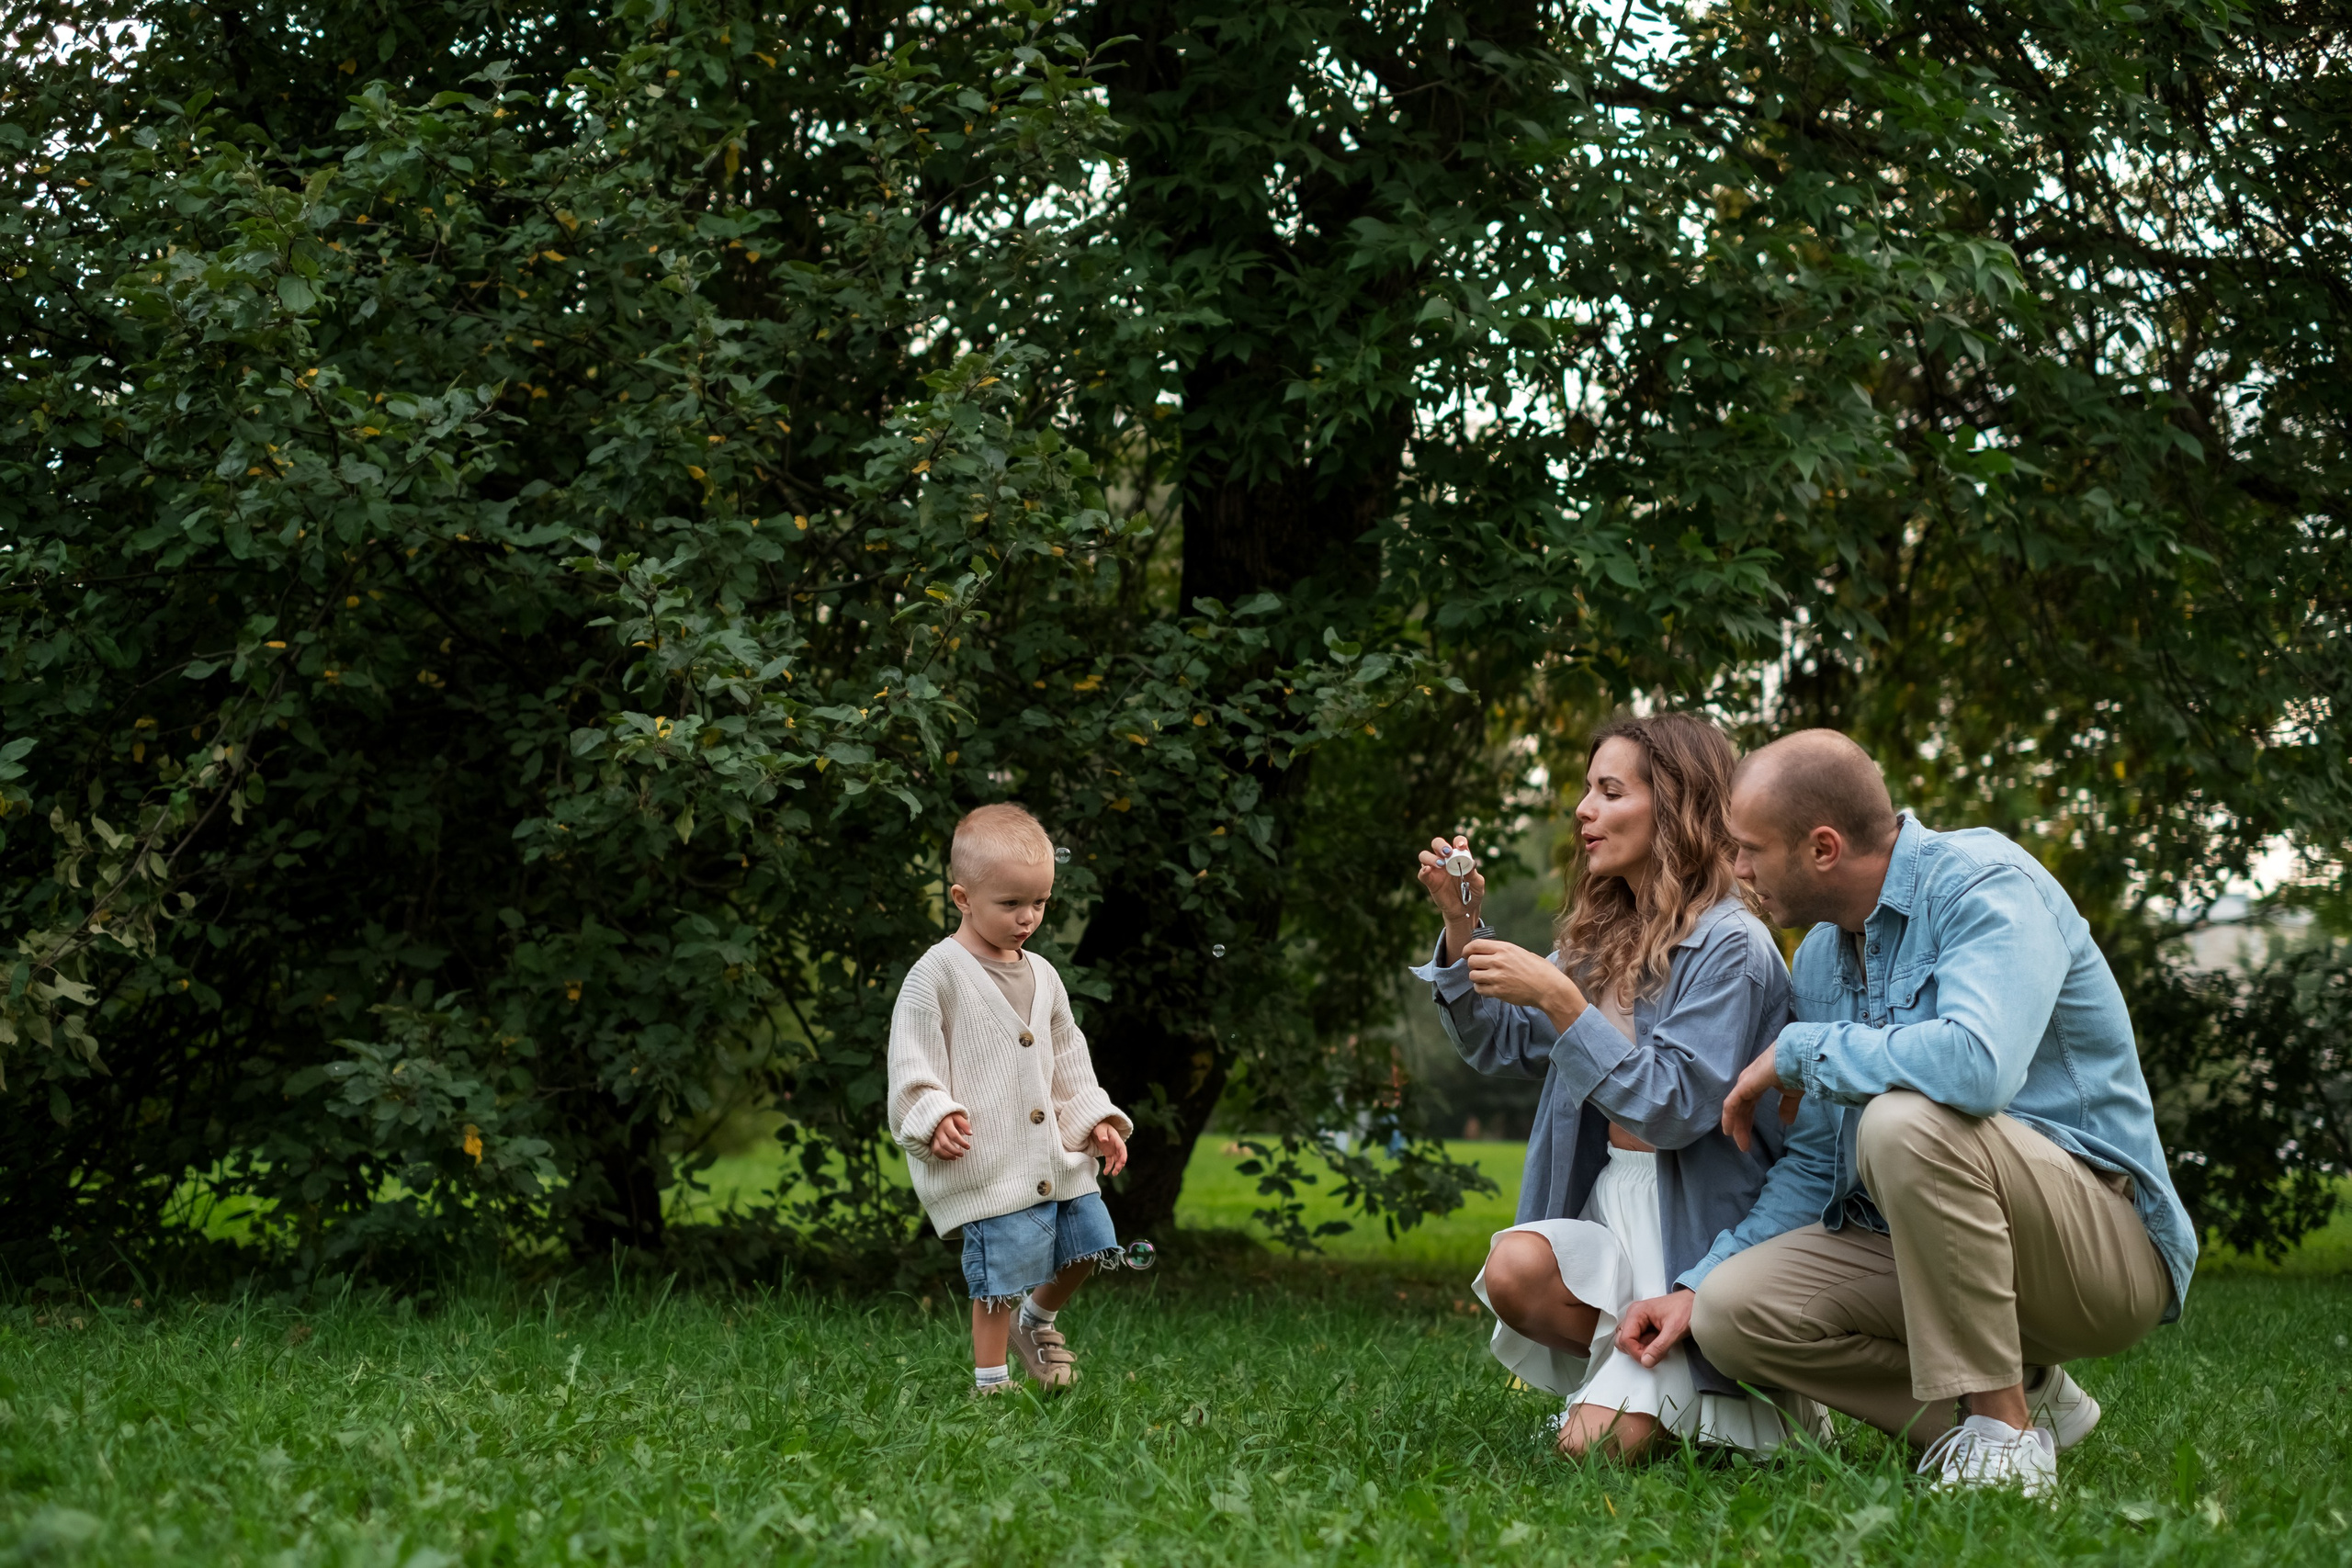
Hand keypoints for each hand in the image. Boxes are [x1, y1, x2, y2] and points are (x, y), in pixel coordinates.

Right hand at [929, 1110, 971, 1160]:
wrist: (937, 1115)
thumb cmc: (950, 1116)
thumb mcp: (958, 1116)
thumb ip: (964, 1124)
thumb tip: (970, 1134)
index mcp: (946, 1124)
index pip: (954, 1135)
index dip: (962, 1143)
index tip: (968, 1147)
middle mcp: (938, 1131)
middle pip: (945, 1144)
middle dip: (954, 1151)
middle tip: (962, 1154)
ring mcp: (934, 1137)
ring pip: (938, 1149)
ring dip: (947, 1155)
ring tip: (955, 1158)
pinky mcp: (931, 1141)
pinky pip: (934, 1151)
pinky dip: (941, 1156)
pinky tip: (949, 1158)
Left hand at [1089, 1121, 1128, 1175]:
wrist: (1096, 1126)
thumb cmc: (1099, 1126)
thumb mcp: (1099, 1128)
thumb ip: (1102, 1134)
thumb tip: (1104, 1140)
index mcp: (1116, 1139)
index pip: (1122, 1148)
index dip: (1123, 1155)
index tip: (1123, 1162)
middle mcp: (1116, 1145)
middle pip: (1121, 1156)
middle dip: (1120, 1164)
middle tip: (1116, 1171)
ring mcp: (1112, 1149)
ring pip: (1117, 1160)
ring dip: (1117, 1167)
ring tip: (1113, 1174)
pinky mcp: (1108, 1153)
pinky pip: (1110, 1161)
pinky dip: (1109, 1167)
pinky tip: (1105, 1173)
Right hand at [1416, 834, 1485, 933]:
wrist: (1465, 910)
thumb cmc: (1472, 893)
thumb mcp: (1477, 883)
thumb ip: (1473, 873)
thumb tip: (1470, 863)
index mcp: (1459, 856)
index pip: (1457, 842)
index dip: (1459, 841)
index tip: (1461, 847)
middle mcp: (1445, 860)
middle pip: (1437, 844)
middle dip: (1441, 845)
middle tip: (1447, 852)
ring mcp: (1436, 870)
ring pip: (1425, 855)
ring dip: (1431, 857)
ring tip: (1441, 865)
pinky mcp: (1430, 881)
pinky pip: (1422, 873)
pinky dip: (1423, 871)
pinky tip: (1428, 870)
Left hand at [1464, 937, 1586, 1031]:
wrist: (1549, 988)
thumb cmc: (1539, 970)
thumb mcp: (1522, 953)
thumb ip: (1504, 952)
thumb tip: (1490, 953)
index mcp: (1504, 948)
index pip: (1475, 945)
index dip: (1467, 950)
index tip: (1466, 954)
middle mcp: (1498, 961)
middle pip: (1471, 961)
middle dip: (1473, 965)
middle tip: (1480, 969)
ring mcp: (1497, 976)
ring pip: (1473, 975)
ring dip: (1477, 978)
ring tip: (1486, 979)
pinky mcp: (1498, 991)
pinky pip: (1479, 989)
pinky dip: (1481, 989)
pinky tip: (1490, 988)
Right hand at [1614, 1289, 1695, 1366]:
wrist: (1695, 1303)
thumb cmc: (1686, 1309)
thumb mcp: (1674, 1330)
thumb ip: (1659, 1347)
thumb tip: (1646, 1361)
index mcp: (1637, 1312)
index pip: (1625, 1339)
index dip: (1636, 1352)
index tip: (1648, 1358)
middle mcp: (1634, 1314)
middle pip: (1622, 1340)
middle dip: (1636, 1351)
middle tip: (1652, 1353)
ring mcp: (1638, 1319)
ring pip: (1628, 1341)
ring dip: (1640, 1349)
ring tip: (1656, 1346)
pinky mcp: (1643, 1325)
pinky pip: (1637, 1340)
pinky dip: (1645, 1346)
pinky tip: (1657, 1343)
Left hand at [1721, 1043, 1801, 1152]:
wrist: (1801, 1056)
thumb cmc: (1798, 1070)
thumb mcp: (1792, 1093)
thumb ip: (1787, 1106)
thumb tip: (1786, 1121)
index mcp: (1759, 1081)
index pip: (1748, 1103)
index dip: (1747, 1120)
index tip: (1749, 1139)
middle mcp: (1749, 1081)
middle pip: (1740, 1107)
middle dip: (1742, 1126)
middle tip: (1745, 1146)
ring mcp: (1746, 1081)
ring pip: (1735, 1107)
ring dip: (1736, 1126)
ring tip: (1741, 1144)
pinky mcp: (1745, 1084)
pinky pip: (1732, 1103)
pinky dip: (1729, 1117)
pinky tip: (1729, 1131)